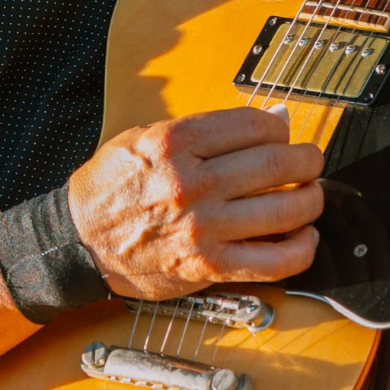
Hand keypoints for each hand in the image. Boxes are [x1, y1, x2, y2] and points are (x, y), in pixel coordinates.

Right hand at [66, 107, 322, 299]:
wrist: (78, 241)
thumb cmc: (113, 185)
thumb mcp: (147, 137)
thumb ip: (207, 130)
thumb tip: (272, 122)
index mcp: (174, 143)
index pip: (254, 125)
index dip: (281, 127)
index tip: (284, 133)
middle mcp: (191, 183)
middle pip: (278, 163)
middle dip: (307, 160)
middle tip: (311, 161)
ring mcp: (202, 228)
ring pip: (286, 210)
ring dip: (311, 200)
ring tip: (310, 195)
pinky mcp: (209, 267)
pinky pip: (276, 261)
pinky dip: (302, 249)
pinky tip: (304, 237)